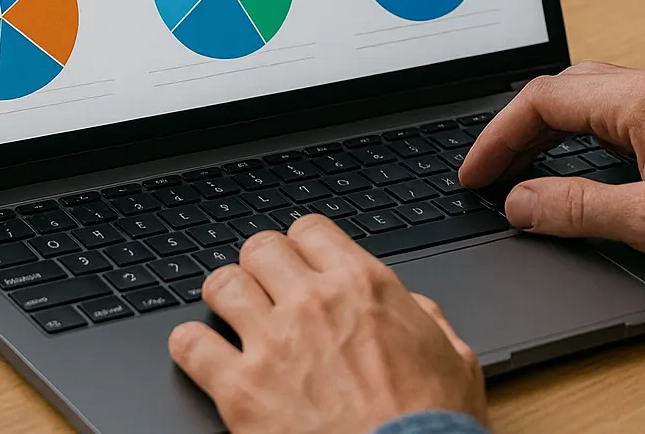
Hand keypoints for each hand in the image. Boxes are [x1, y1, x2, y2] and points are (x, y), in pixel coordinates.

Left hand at [169, 214, 486, 433]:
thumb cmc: (434, 423)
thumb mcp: (454, 358)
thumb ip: (424, 318)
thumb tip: (410, 307)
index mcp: (363, 286)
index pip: (310, 229)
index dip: (302, 246)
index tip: (299, 261)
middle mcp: (313, 302)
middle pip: (260, 247)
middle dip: (260, 266)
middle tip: (264, 288)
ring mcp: (272, 344)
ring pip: (222, 284)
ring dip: (225, 297)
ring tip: (230, 315)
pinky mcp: (241, 391)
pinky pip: (191, 346)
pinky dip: (190, 346)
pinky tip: (201, 353)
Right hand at [459, 62, 644, 273]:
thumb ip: (577, 209)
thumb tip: (521, 202)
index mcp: (641, 100)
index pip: (543, 101)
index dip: (498, 138)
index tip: (476, 173)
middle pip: (563, 89)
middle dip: (517, 128)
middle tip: (492, 170)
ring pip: (592, 94)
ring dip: (551, 125)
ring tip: (525, 164)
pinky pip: (619, 106)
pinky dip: (584, 128)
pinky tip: (582, 156)